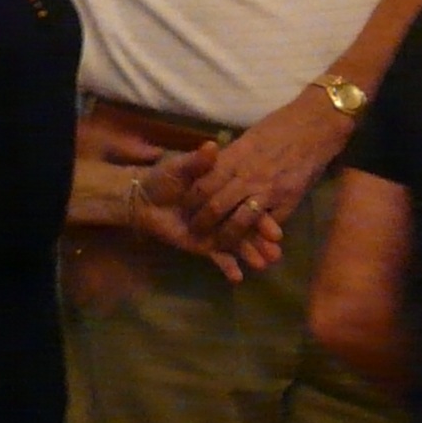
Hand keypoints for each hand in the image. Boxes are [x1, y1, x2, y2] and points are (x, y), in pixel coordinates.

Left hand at [130, 143, 285, 282]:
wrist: (144, 199)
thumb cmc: (165, 178)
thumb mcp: (181, 166)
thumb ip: (197, 160)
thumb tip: (212, 146)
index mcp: (228, 189)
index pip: (249, 202)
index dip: (261, 214)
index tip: (275, 226)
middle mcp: (227, 210)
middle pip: (249, 225)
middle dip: (262, 239)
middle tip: (277, 251)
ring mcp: (217, 229)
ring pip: (237, 242)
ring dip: (250, 254)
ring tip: (263, 265)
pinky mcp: (204, 245)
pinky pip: (219, 257)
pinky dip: (227, 266)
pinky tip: (238, 277)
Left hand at [185, 93, 355, 237]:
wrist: (316, 124)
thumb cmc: (280, 127)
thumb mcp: (248, 138)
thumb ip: (229, 157)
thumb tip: (209, 170)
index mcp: (234, 158)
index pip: (202, 185)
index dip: (191, 201)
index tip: (185, 209)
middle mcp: (247, 176)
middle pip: (215, 207)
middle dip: (202, 224)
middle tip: (195, 232)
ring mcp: (268, 191)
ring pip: (238, 223)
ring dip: (227, 238)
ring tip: (220, 245)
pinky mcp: (288, 200)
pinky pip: (268, 225)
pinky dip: (259, 236)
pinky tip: (252, 242)